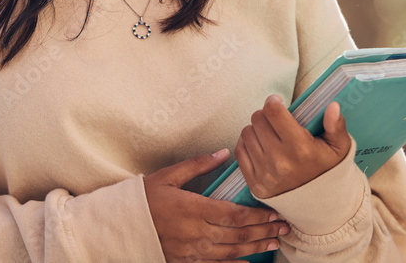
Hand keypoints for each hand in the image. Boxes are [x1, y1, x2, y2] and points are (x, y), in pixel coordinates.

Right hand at [143, 148, 290, 261]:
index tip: (276, 212)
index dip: (258, 216)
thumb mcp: (169, 175)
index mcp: (192, 209)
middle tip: (285, 228)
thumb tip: (223, 153)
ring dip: (255, 248)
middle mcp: (195, 233)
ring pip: (230, 252)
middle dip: (264, 231)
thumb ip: (198, 165)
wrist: (121, 225)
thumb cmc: (144, 197)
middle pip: (237, 235)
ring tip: (274, 242)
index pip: (234, 215)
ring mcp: (190, 251)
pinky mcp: (185, 262)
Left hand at [235, 95, 350, 199]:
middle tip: (274, 119)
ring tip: (268, 133)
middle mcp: (280, 161)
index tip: (277, 102)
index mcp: (301, 148)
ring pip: (246, 133)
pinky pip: (240, 151)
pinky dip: (246, 144)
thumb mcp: (339, 147)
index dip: (273, 101)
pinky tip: (259, 144)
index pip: (273, 112)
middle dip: (265, 115)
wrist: (322, 206)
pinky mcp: (255, 184)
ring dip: (255, 129)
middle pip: (257, 119)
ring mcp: (266, 174)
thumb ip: (336, 126)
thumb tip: (333, 106)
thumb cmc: (329, 170)